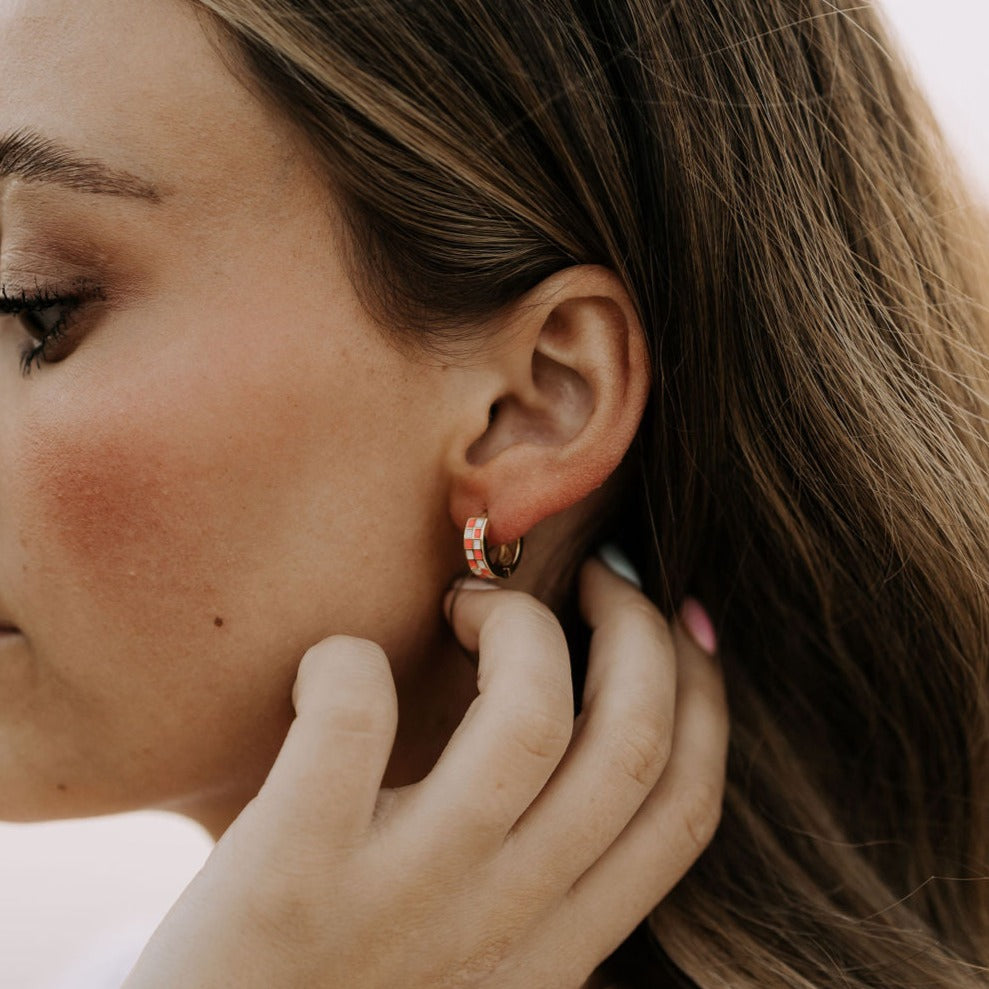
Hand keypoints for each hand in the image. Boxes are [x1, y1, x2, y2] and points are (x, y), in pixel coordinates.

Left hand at [124, 558, 727, 988]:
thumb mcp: (474, 955)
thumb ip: (531, 877)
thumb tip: (578, 740)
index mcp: (557, 946)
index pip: (683, 803)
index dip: (702, 689)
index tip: (679, 616)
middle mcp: (503, 926)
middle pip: (635, 740)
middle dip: (638, 626)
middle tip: (589, 579)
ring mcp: (404, 903)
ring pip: (530, 716)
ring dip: (513, 624)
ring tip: (462, 605)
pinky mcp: (290, 878)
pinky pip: (357, 717)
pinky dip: (347, 660)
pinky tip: (330, 665)